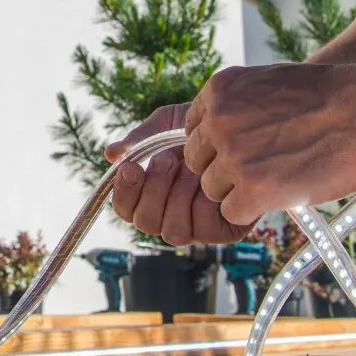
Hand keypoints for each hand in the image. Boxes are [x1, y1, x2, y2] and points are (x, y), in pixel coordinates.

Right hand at [105, 103, 249, 244]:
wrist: (244, 124)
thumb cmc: (205, 126)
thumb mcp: (169, 124)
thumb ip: (141, 138)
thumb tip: (110, 154)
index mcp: (154, 193)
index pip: (126, 208)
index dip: (123, 193)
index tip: (129, 166)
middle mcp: (172, 213)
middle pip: (146, 223)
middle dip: (153, 190)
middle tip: (166, 159)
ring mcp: (197, 224)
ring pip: (173, 232)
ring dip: (178, 196)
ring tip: (190, 166)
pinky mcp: (224, 230)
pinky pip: (203, 229)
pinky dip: (203, 204)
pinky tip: (210, 180)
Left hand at [183, 61, 355, 225]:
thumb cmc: (333, 95)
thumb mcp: (271, 85)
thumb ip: (239, 108)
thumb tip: (220, 140)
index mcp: (219, 89)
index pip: (194, 130)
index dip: (220, 144)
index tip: (247, 147)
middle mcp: (217, 119)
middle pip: (199, 162)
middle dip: (227, 168)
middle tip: (268, 164)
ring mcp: (232, 155)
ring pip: (215, 190)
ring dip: (244, 189)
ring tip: (284, 174)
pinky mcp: (251, 189)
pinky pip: (233, 212)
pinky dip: (257, 208)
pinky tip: (287, 189)